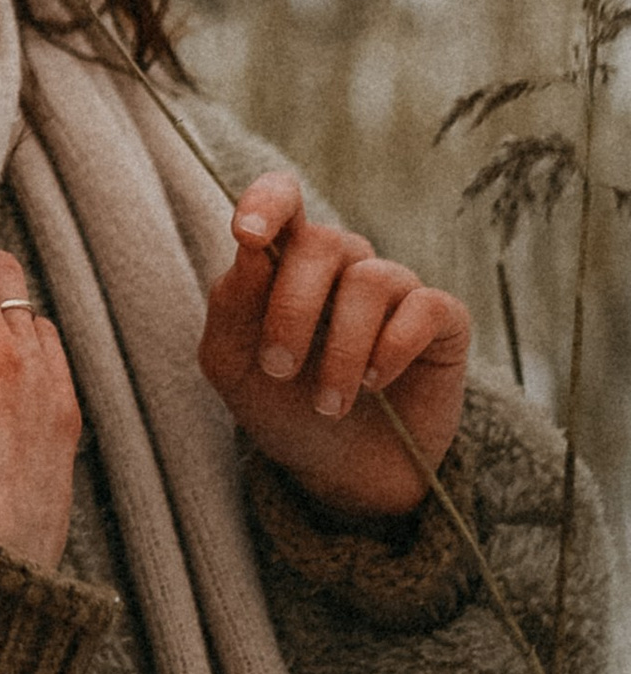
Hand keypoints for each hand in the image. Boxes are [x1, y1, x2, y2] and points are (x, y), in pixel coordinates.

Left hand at [197, 172, 469, 521]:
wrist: (341, 474)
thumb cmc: (282, 406)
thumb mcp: (233, 365)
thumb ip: (231, 305)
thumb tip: (250, 252)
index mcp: (287, 260)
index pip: (283, 199)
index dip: (267, 202)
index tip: (247, 236)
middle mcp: (345, 263)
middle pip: (323, 243)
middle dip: (292, 309)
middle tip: (279, 369)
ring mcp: (396, 287)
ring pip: (370, 280)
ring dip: (341, 349)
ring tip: (329, 403)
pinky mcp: (443, 320)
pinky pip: (424, 308)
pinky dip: (392, 349)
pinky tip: (375, 383)